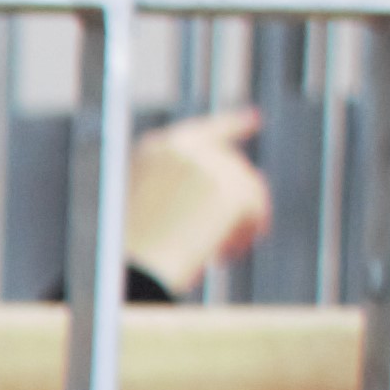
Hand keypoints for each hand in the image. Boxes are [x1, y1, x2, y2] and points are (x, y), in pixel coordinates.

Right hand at [124, 106, 274, 293]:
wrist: (135, 269)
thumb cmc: (133, 252)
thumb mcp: (150, 210)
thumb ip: (187, 189)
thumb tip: (241, 190)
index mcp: (156, 149)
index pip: (206, 131)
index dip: (233, 125)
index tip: (256, 120)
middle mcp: (188, 147)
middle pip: (233, 167)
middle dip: (232, 203)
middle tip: (217, 248)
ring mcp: (215, 164)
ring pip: (248, 188)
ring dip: (236, 223)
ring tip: (215, 256)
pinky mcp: (238, 188)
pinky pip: (257, 210)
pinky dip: (245, 235)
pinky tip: (223, 256)